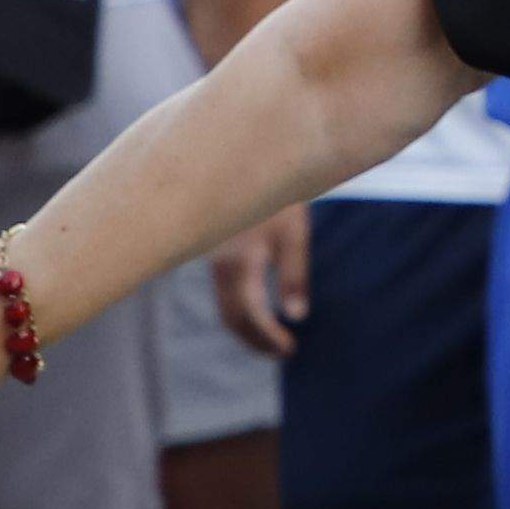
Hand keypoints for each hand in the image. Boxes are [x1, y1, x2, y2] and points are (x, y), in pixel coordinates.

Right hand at [213, 208, 309, 356]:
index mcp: (238, 264)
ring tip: (273, 336)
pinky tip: (258, 308)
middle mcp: (219, 265)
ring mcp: (213, 258)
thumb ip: (293, 275)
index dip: (267, 338)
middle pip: (232, 317)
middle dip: (256, 339)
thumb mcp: (292, 232)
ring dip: (248, 326)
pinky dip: (239, 307)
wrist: (242, 157)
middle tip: (283, 351)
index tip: (290, 350)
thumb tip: (296, 316)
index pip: (249, 316)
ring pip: (224, 304)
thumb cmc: (274, 194)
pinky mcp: (213, 249)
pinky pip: (223, 289)